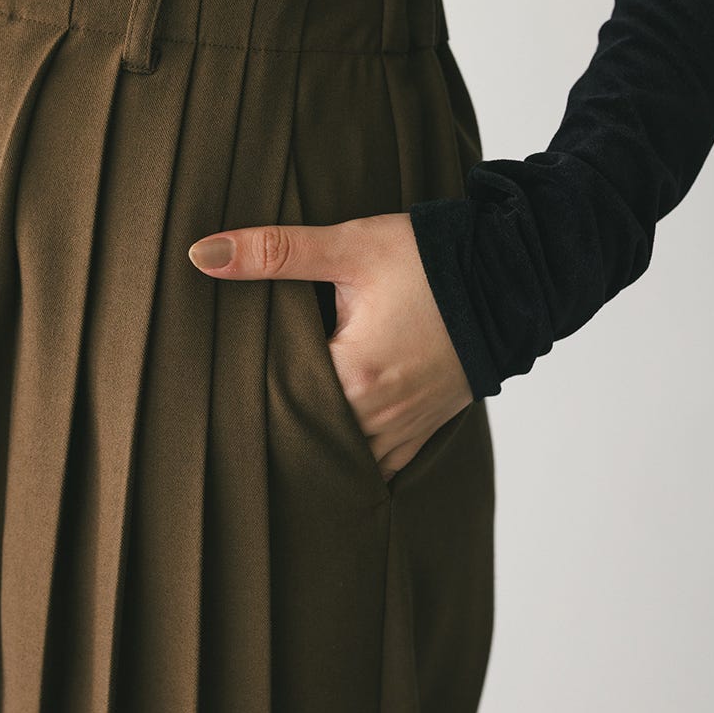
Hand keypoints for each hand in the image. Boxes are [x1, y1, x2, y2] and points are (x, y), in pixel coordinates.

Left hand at [187, 212, 472, 481]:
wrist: (511, 274)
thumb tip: (202, 254)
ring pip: (340, 460)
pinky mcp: (424, 431)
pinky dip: (349, 459)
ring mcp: (404, 428)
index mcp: (352, 375)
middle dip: (272, 429)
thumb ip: (274, 251)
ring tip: (270, 436)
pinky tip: (326, 448)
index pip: (274, 402)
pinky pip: (377, 465)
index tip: (215, 390)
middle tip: (229, 421)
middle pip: (305, 438)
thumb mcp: (349, 247)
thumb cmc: (431, 259)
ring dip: (311, 448)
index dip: (241, 396)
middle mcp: (378, 415)